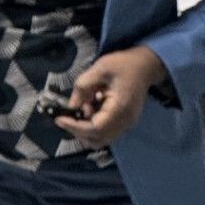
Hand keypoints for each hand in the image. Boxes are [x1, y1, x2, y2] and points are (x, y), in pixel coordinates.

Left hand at [54, 46, 168, 147]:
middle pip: (97, 139)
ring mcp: (126, 124)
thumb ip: (83, 87)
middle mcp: (125, 122)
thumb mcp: (99, 68)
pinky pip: (105, 131)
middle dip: (78, 130)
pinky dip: (93, 124)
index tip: (59, 119)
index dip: (75, 127)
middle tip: (65, 115)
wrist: (145, 66)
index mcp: (120, 109)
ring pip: (101, 138)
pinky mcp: (124, 122)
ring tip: (82, 106)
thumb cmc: (123, 64)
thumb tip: (71, 106)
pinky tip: (90, 106)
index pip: (95, 128)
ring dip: (85, 128)